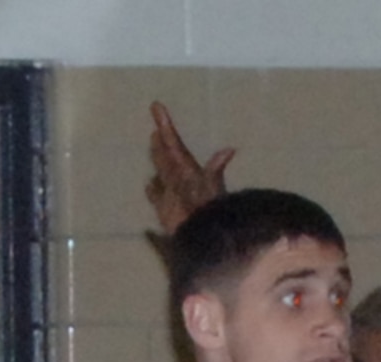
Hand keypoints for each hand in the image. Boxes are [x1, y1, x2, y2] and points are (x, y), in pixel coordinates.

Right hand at [146, 102, 234, 233]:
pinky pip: (156, 195)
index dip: (165, 125)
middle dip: (161, 141)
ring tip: (153, 145)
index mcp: (187, 169)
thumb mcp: (212, 187)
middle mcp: (179, 178)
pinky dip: (152, 189)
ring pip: (161, 171)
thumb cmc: (208, 211)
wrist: (204, 237)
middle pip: (167, 155)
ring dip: (157, 158)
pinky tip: (149, 184)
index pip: (174, 144)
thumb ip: (215, 168)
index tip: (157, 105)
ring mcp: (171, 193)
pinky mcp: (165, 209)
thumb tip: (230, 150)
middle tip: (156, 129)